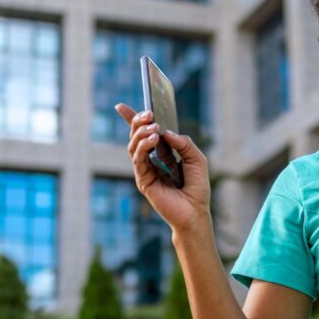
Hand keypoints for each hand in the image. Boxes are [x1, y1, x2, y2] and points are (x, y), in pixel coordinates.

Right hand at [115, 103, 211, 233]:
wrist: (195, 212)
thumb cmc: (196, 187)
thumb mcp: (197, 159)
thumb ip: (184, 143)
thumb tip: (167, 132)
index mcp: (162, 154)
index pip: (144, 133)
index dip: (133, 119)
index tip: (121, 106)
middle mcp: (151, 160)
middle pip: (137, 136)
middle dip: (138, 122)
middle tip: (148, 113)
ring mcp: (145, 170)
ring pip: (134, 146)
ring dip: (142, 133)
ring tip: (154, 126)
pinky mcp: (143, 180)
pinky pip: (138, 159)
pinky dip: (143, 146)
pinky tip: (153, 139)